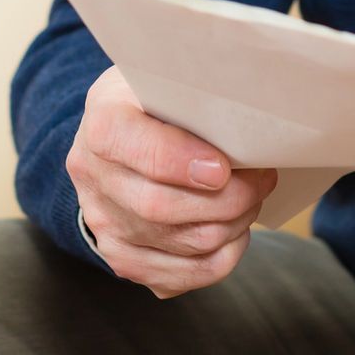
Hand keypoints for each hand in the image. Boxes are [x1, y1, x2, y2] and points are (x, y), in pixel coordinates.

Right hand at [66, 65, 277, 297]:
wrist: (118, 139)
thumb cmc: (156, 101)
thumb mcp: (166, 77)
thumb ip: (196, 94)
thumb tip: (249, 115)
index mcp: (103, 121)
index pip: (135, 147)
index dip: (181, 162)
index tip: (223, 167)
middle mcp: (92, 175)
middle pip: (160, 206)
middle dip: (227, 199)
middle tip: (262, 178)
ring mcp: (103, 223)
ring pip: (181, 243)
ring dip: (232, 225)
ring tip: (252, 198)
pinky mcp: (122, 258)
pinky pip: (180, 277)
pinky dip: (220, 258)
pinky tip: (234, 231)